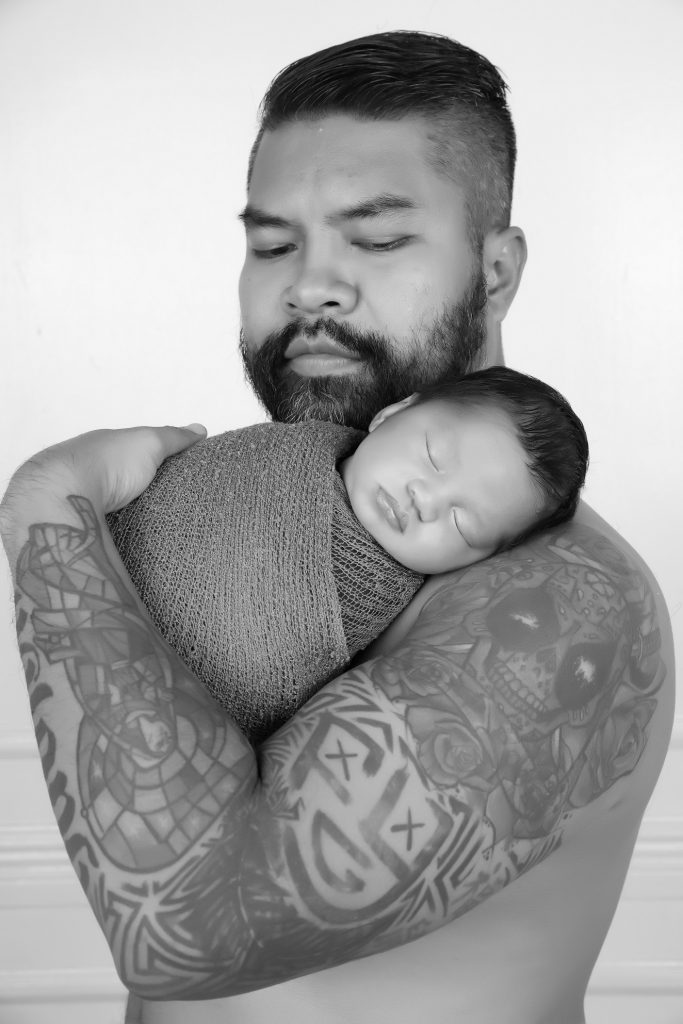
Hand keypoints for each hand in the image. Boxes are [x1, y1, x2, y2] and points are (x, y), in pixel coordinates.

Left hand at [11, 423, 206, 514]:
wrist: (65, 494)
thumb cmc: (107, 463)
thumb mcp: (150, 442)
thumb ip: (174, 437)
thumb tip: (199, 429)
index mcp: (104, 447)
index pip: (131, 452)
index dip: (153, 461)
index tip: (175, 476)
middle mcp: (88, 470)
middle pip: (118, 481)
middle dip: (139, 491)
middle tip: (169, 506)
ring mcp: (78, 496)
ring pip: (108, 506)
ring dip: (126, 514)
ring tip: (154, 528)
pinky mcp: (76, 523)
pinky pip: (99, 527)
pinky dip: (113, 531)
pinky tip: (129, 540)